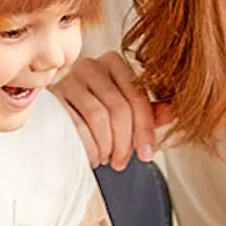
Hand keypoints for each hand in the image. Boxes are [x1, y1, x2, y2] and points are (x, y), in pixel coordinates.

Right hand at [51, 52, 172, 169]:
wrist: (53, 123)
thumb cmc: (92, 115)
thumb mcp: (125, 113)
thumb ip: (149, 113)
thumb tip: (173, 112)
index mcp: (115, 63)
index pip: (137, 96)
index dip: (145, 129)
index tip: (147, 154)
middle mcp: (91, 65)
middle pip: (119, 107)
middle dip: (125, 142)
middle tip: (121, 161)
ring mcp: (69, 79)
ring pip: (99, 116)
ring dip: (106, 145)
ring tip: (105, 157)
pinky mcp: (52, 98)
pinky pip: (76, 125)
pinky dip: (88, 146)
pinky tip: (91, 155)